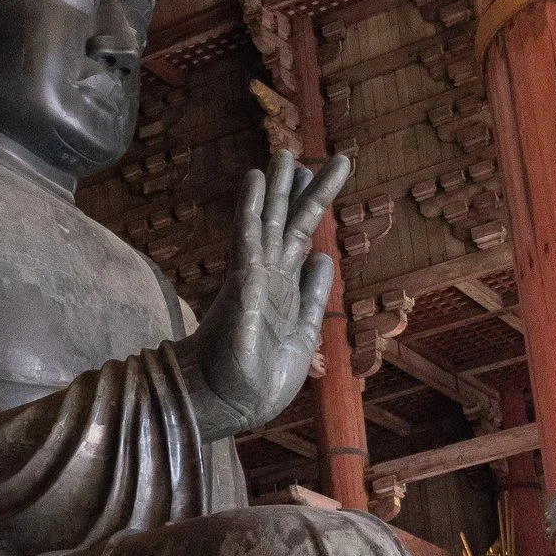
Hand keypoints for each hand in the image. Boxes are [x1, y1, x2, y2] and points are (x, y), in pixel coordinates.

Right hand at [180, 150, 350, 438]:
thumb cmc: (261, 379)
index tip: (317, 179)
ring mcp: (255, 276)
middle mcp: (269, 277)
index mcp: (286, 290)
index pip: (301, 240)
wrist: (232, 403)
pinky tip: (256, 176)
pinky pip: (248, 235)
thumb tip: (323, 258)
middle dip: (299, 189)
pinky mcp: (243, 282)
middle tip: (302, 153)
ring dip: (278, 187)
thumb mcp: (304, 334)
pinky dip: (252, 205)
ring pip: (271, 221)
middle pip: (289, 223)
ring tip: (285, 152)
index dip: (311, 208)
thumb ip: (313, 296)